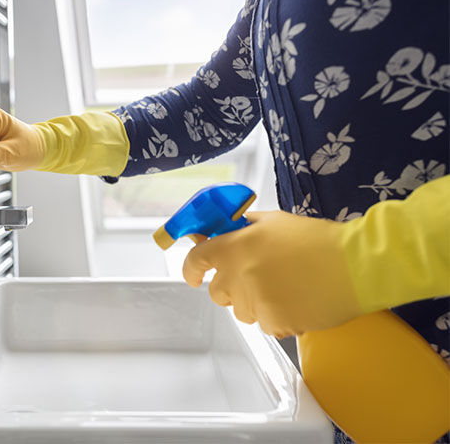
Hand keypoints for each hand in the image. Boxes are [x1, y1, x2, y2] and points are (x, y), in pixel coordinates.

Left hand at [182, 210, 360, 337]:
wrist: (356, 264)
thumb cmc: (319, 241)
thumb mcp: (273, 222)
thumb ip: (242, 229)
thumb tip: (220, 232)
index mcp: (234, 246)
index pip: (195, 260)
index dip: (191, 269)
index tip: (193, 275)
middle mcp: (238, 275)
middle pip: (216, 292)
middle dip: (231, 287)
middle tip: (257, 279)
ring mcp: (255, 301)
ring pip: (241, 311)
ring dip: (256, 304)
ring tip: (286, 288)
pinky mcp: (274, 322)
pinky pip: (265, 325)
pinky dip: (278, 318)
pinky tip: (299, 301)